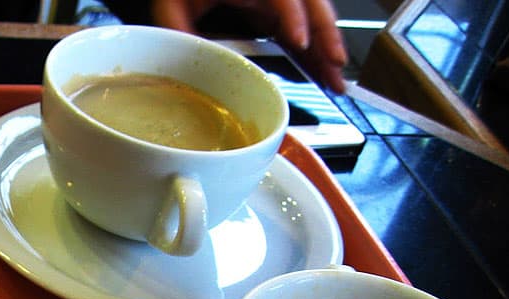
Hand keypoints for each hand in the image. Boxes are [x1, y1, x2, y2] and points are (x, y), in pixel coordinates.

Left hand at [149, 0, 348, 93]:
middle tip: (334, 66)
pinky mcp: (273, 14)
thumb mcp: (173, 4)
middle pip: (310, 7)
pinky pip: (299, 32)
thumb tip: (184, 59)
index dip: (294, 18)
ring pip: (311, 21)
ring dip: (324, 50)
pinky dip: (311, 54)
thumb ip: (178, 28)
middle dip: (325, 37)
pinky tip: (319, 74)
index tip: (300, 41)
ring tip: (335, 80)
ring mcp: (274, 3)